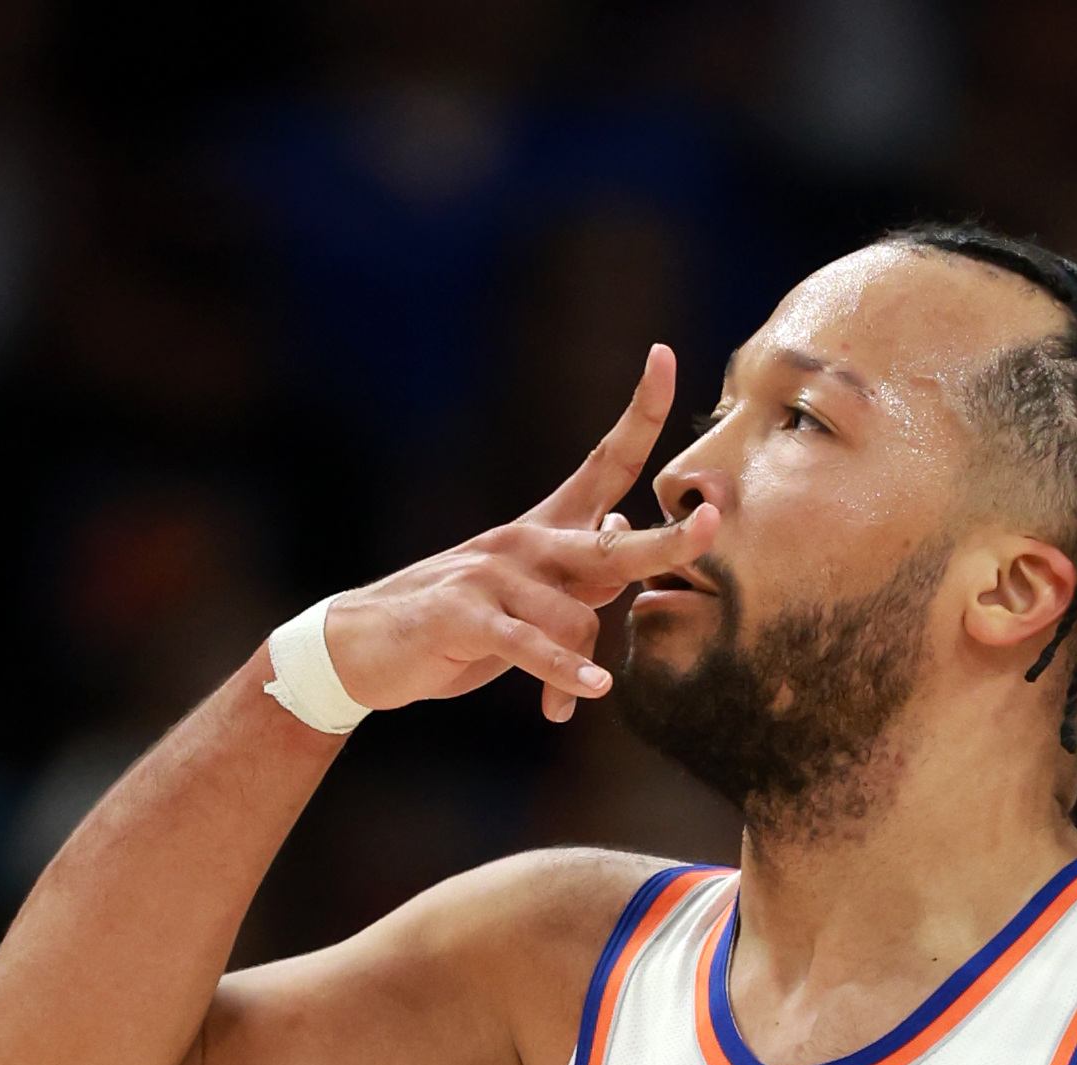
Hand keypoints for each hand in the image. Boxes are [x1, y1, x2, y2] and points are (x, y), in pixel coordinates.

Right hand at [322, 345, 719, 722]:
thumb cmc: (459, 624)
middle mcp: (526, 540)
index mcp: (547, 527)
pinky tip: (588, 696)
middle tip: (712, 523)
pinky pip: (531, 648)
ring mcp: (493, 576)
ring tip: (570, 697)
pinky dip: (563, 675)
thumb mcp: (528, 594)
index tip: (663, 354)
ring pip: (577, 617)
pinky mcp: (467, 618)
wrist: (364, 644)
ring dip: (579, 667)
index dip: (639, 412)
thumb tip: (625, 525)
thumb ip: (581, 568)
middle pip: (613, 542)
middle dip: (666, 541)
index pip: (605, 461)